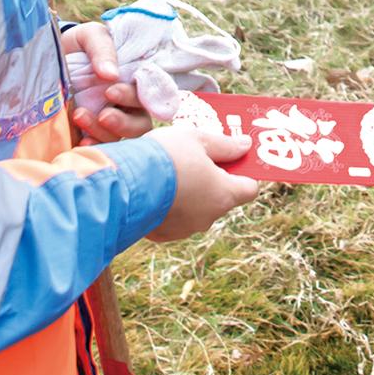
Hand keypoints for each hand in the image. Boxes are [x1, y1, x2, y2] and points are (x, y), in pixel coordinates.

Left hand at [61, 23, 156, 139]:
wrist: (49, 58)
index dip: (133, 97)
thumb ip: (103, 50)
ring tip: (79, 117)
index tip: (110, 91)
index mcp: (132, 81)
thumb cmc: (80, 46)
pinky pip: (100, 148)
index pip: (146, 95)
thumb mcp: (91, 37)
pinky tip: (81, 141)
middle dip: (123, 123)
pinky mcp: (91, 134)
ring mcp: (109, 123)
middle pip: (139, 123)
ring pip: (120, 138)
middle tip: (103, 114)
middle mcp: (126, 105)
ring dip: (103, 133)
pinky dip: (94, 146)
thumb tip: (110, 74)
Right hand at [148, 127, 262, 240]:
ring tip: (169, 172)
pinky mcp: (163, 234)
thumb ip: (224, 145)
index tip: (231, 159)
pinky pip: (173, 218)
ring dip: (189, 193)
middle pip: (221, 197)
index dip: (243, 173)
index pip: (249, 188)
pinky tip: (154, 188)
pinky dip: (169, 205)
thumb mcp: (197, 139)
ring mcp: (185, 229)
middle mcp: (209, 217)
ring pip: (196, 208)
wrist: (123, 184)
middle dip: (212, 179)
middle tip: (194, 158)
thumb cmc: (165, 156)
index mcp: (224, 194)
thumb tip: (245, 147)